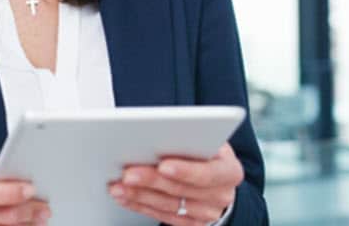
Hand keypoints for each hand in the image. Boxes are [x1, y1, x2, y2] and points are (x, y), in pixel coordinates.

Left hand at [107, 143, 242, 225]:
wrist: (218, 178)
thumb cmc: (208, 151)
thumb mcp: (209, 138)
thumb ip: (192, 137)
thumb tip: (161, 131)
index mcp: (230, 171)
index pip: (208, 173)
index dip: (185, 171)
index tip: (163, 165)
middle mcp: (221, 196)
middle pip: (182, 190)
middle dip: (152, 181)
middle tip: (128, 172)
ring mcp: (206, 213)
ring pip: (168, 206)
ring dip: (140, 195)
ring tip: (119, 184)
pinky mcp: (189, 223)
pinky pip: (162, 216)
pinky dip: (140, 205)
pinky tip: (125, 195)